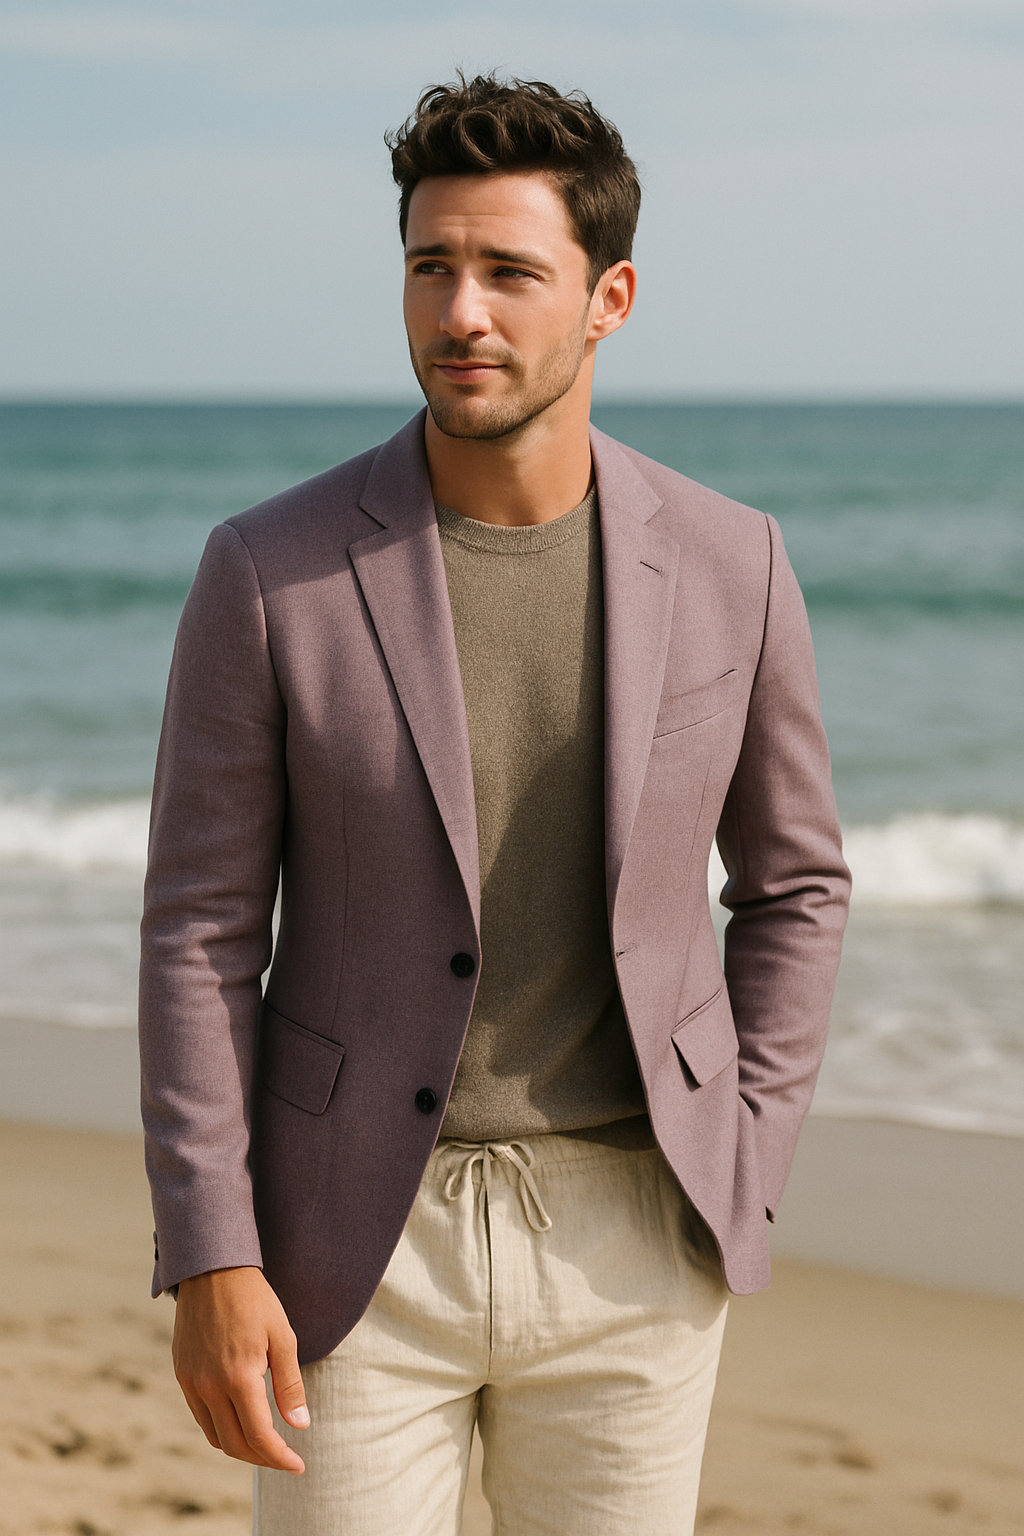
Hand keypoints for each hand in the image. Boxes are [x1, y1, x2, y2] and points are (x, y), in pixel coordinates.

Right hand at [172, 1266, 308, 1472]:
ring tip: (265, 1442)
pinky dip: (221, 1427)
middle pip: (234, 1444)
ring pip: (214, 1435)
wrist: (213, 1270)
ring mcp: (190, 1382)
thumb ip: (289, 1386)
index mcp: (238, 1377)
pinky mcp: (181, 1374)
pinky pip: (200, 1415)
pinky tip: (240, 1418)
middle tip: (285, 1457)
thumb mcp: (283, 1337)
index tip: (299, 1465)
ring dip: (240, 1446)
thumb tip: (300, 1426)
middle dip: (262, 1457)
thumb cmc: (255, 1300)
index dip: (280, 1457)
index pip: (259, 1436)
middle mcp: (209, 1386)